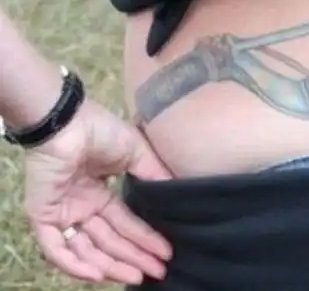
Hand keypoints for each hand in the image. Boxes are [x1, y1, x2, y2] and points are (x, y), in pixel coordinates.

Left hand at [23, 99, 172, 284]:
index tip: (166, 252)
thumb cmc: (101, 130)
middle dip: (133, 257)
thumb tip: (177, 193)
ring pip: (86, 249)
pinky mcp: (43, 215)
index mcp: (100, 194)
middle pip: (108, 241)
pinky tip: (99, 274)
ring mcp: (62, 212)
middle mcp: (82, 207)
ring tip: (136, 276)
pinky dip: (76, 264)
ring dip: (110, 265)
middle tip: (157, 272)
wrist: (69, 121)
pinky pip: (57, 248)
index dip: (144, 239)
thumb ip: (154, 175)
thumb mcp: (138, 153)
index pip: (124, 224)